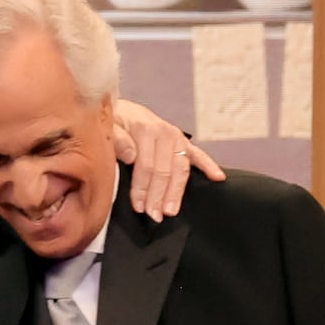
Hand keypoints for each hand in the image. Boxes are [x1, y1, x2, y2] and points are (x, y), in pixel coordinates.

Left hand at [112, 98, 225, 221]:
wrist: (115, 108)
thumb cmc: (111, 121)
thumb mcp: (106, 125)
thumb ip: (116, 139)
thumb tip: (131, 155)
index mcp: (145, 128)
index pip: (146, 165)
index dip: (142, 189)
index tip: (138, 207)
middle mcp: (164, 132)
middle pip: (164, 170)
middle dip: (158, 196)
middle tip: (154, 216)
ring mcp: (176, 137)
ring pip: (180, 169)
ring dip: (176, 191)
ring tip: (171, 210)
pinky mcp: (182, 141)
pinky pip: (198, 154)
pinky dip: (209, 165)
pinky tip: (218, 178)